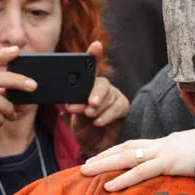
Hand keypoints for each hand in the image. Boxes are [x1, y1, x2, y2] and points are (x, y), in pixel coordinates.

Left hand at [65, 42, 129, 156]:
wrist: (95, 148)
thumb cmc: (84, 131)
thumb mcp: (74, 120)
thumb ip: (74, 110)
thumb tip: (71, 104)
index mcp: (86, 87)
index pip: (90, 68)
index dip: (94, 55)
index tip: (96, 46)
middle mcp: (101, 89)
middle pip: (101, 83)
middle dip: (94, 93)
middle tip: (88, 105)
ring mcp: (113, 96)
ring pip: (109, 96)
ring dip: (99, 107)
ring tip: (90, 117)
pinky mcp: (123, 107)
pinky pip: (118, 107)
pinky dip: (108, 115)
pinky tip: (99, 122)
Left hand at [81, 127, 194, 191]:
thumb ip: (183, 163)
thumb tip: (178, 171)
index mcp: (166, 144)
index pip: (135, 146)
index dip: (115, 151)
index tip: (99, 158)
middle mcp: (162, 145)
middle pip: (126, 149)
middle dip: (103, 157)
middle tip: (83, 166)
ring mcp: (165, 152)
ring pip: (128, 157)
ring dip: (104, 164)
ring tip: (86, 171)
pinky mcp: (171, 162)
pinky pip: (143, 171)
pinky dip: (124, 179)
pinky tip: (108, 186)